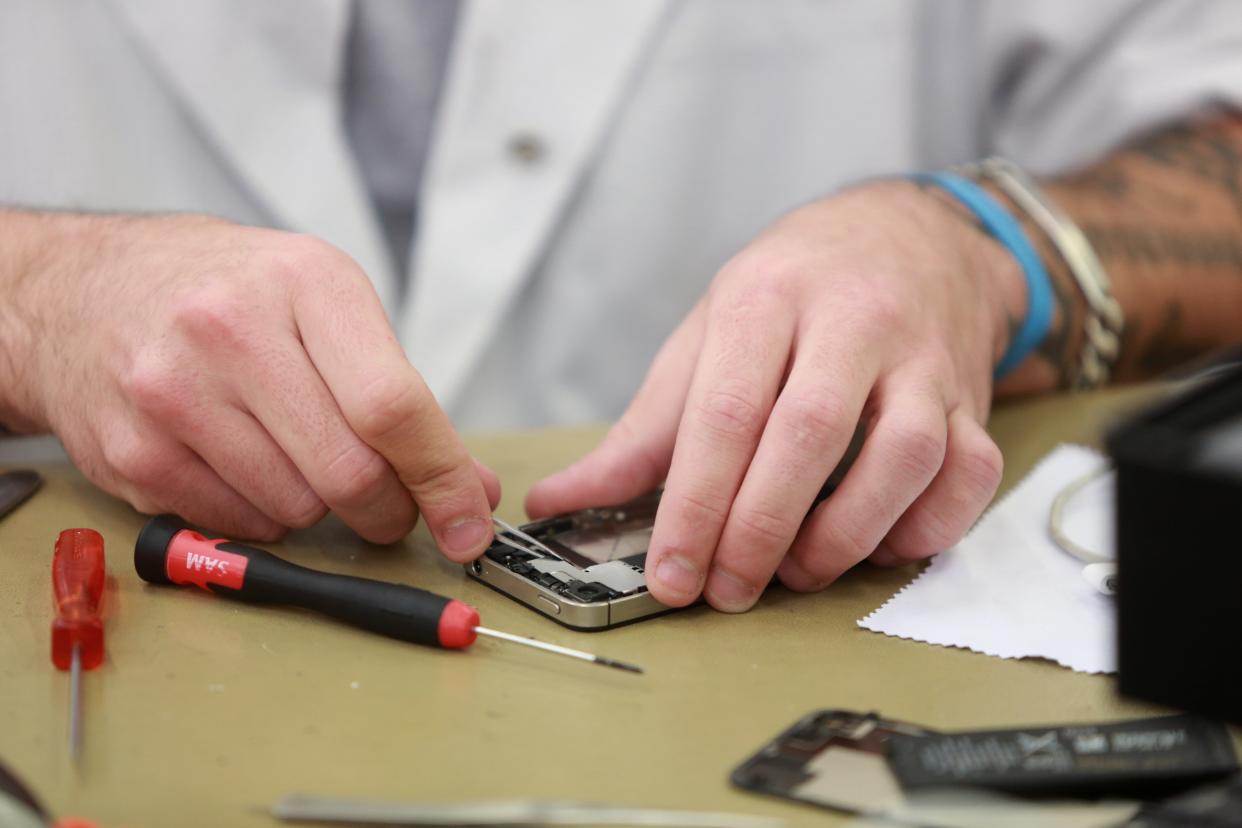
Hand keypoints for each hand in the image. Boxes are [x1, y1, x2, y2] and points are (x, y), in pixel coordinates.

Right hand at [2, 213, 497, 553]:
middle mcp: (231, 330)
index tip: (468, 523)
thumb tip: (468, 488)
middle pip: (349, 471)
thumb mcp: (326, 304)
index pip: (392, 406)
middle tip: (388, 504)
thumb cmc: (230, 294)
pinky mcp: (133, 452)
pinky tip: (245, 465)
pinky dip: (263, 515)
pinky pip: (239, 525)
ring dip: (319, 507)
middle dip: (388, 508)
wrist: (89, 289)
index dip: (441, 479)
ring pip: (297, 509)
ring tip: (295, 455)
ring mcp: (172, 393)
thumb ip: (401, 394)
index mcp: (305, 283)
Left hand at [527, 181, 1021, 609]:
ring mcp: (924, 358)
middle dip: (758, 530)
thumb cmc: (793, 291)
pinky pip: (969, 473)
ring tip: (795, 574)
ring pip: (903, 456)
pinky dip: (926, 526)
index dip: (695, 505)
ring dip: (845, 536)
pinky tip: (877, 546)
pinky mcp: (973, 397)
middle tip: (725, 590)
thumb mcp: (709, 333)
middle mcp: (854, 319)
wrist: (911, 233)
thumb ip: (645, 426)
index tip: (669, 574)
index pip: (726, 411)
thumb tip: (560, 500)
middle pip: (809, 436)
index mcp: (767, 295)